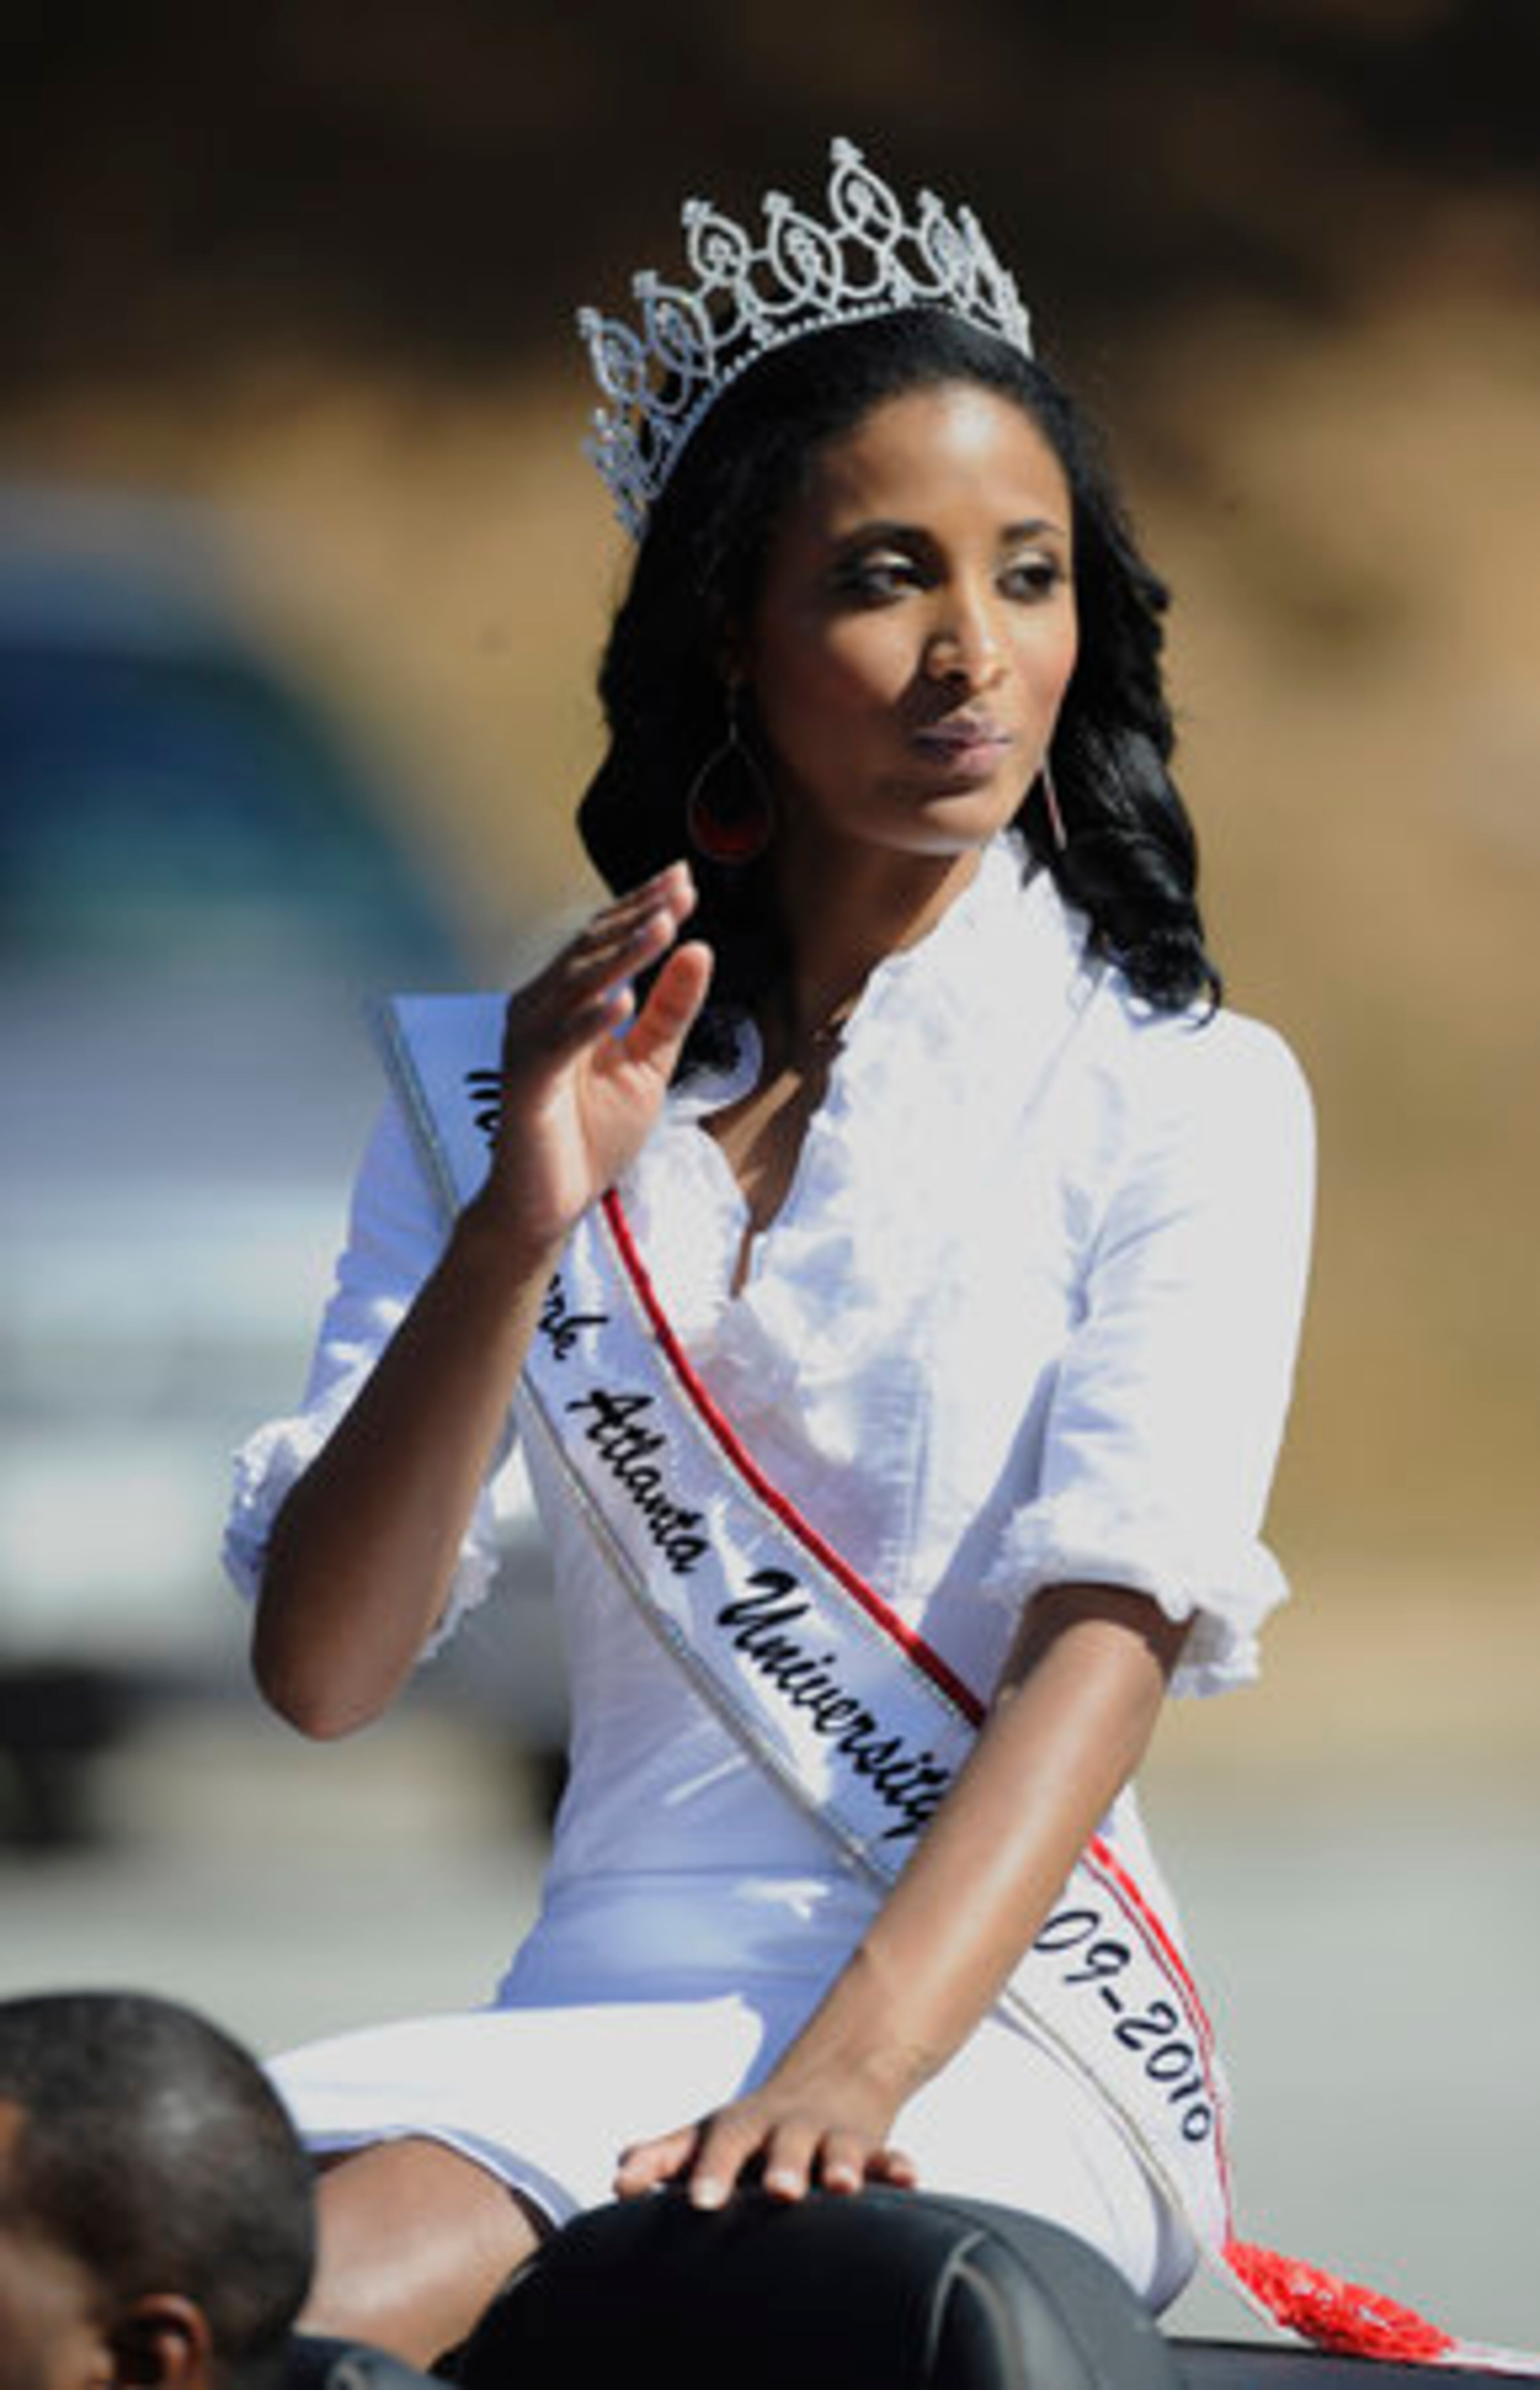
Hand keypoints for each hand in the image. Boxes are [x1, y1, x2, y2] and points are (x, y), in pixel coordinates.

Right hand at [475, 862, 711, 1250]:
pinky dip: (588, 1021)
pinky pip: (557, 1043)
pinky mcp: (525, 1082)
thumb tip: (699, 949)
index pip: (607, 942)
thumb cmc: (589, 1135)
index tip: (684, 879)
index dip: (643, 908)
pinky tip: (621, 1000)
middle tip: (678, 888)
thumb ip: (671, 1010)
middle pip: (590, 950)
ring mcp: (530, 1044)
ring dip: (620, 956)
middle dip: (637, 917)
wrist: (549, 1201)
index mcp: (568, 1002)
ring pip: (575, 986)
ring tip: (662, 928)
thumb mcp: (647, 1064)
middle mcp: (541, 1011)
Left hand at [613, 2057, 918, 2211]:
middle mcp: (782, 2128)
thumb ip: (663, 2154)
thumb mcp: (707, 2133)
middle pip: (777, 2142)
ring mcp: (827, 2135)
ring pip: (834, 2147)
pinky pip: (887, 2156)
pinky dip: (898, 2167)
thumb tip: (615, 2173)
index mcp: (740, 2128)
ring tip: (842, 2185)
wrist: (831, 2075)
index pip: (714, 2144)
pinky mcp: (868, 2146)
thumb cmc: (754, 2126)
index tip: (687, 2199)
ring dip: (839, 2163)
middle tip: (778, 2191)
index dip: (699, 2169)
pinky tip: (910, 2180)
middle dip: (779, 2165)